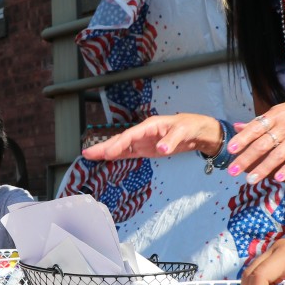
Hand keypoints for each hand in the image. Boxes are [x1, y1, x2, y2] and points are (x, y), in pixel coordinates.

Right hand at [80, 114, 222, 160]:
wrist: (197, 132)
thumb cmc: (190, 126)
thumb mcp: (183, 131)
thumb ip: (171, 140)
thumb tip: (161, 149)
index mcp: (149, 125)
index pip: (129, 136)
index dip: (117, 144)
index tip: (107, 153)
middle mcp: (142, 133)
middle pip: (120, 140)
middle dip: (104, 147)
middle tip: (87, 153)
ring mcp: (143, 141)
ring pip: (121, 147)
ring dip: (106, 151)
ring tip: (89, 156)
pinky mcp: (146, 149)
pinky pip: (128, 153)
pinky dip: (117, 156)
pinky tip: (106, 158)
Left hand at [228, 94, 284, 182]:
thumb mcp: (280, 109)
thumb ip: (259, 121)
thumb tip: (238, 127)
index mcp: (275, 115)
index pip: (255, 128)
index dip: (242, 139)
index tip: (230, 149)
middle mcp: (284, 126)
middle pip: (262, 144)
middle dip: (246, 159)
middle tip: (233, 171)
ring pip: (277, 155)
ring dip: (262, 169)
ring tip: (250, 180)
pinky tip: (277, 179)